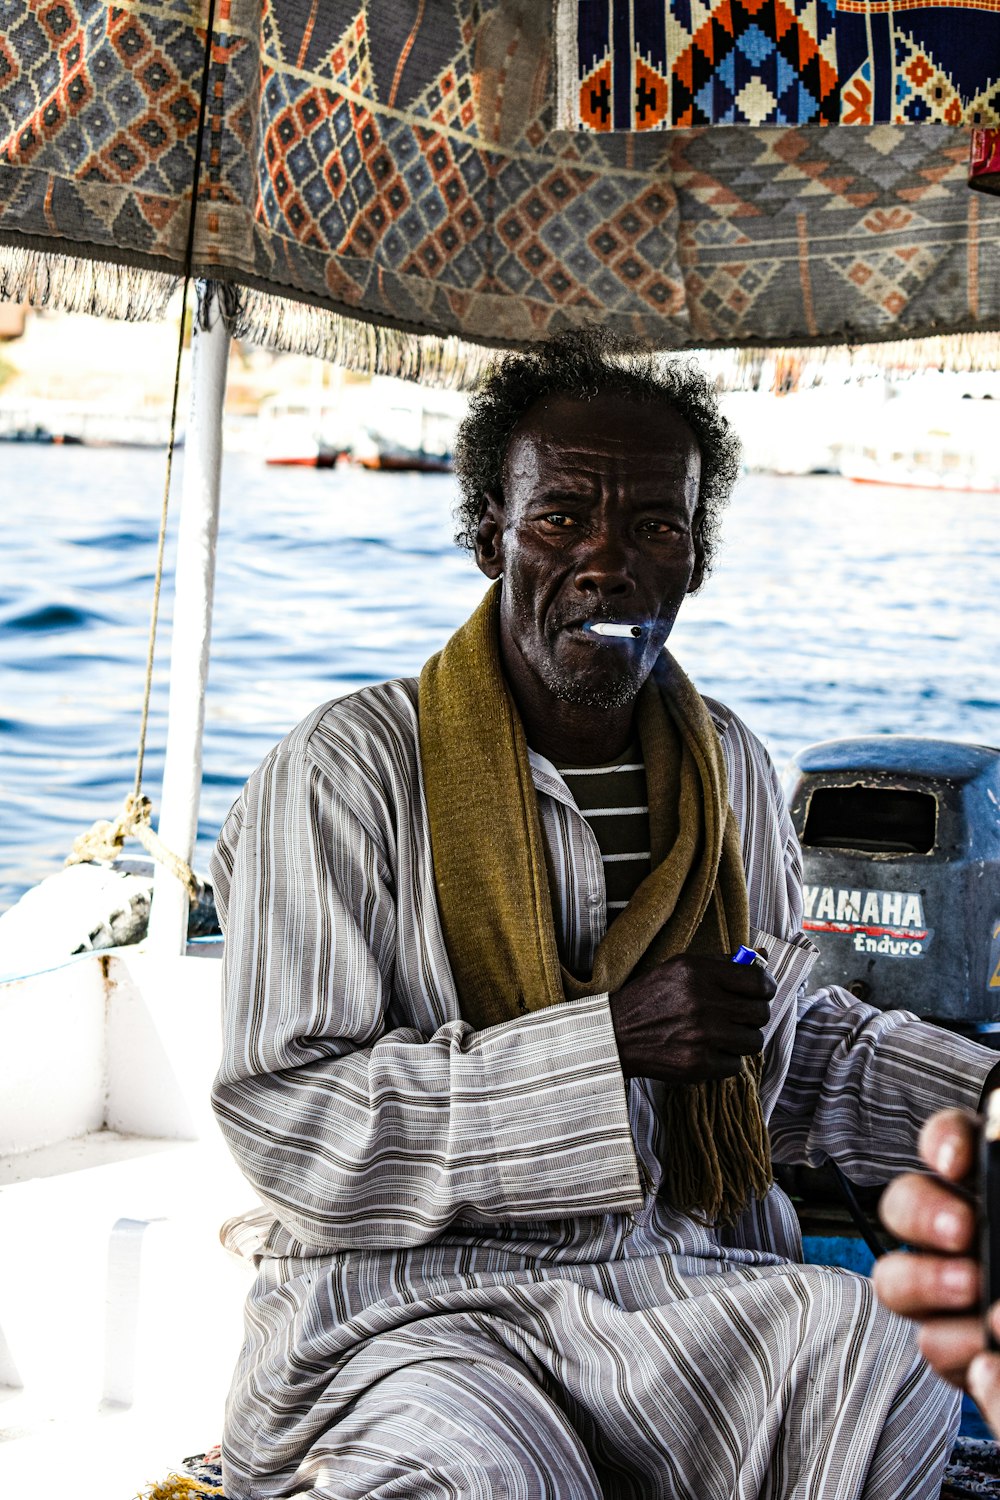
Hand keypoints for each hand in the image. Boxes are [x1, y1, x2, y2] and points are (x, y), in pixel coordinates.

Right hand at [608, 952, 775, 1085]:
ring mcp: (701, 1035)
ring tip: (720, 1035)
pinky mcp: (697, 1063)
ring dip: (740, 1040)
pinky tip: (706, 1051)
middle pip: (760, 1013)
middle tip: (736, 1016)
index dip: (765, 988)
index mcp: (699, 973)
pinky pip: (736, 1065)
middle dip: (752, 1016)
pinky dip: (725, 1061)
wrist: (617, 1034)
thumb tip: (762, 956)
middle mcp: (702, 1002)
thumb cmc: (650, 998)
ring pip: (753, 1041)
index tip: (760, 993)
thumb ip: (722, 962)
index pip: (759, 981)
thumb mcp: (680, 967)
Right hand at [873, 1110, 999, 1420]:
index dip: (945, 1141)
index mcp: (989, 1185)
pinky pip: (934, 1344)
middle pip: (903, 1202)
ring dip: (925, 1282)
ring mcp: (947, 1288)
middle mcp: (957, 1229)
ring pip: (895, 1278)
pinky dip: (958, 1346)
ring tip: (974, 1289)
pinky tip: (988, 1348)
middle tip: (962, 1230)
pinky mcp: (956, 1346)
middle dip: (921, 1212)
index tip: (955, 1161)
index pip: (953, 1140)